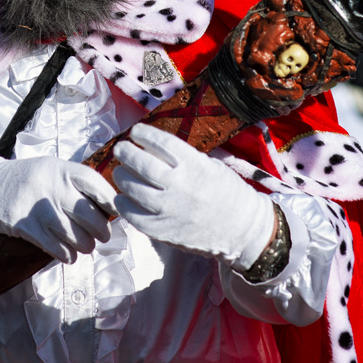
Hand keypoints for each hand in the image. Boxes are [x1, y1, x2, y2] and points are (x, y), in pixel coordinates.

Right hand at [0, 156, 116, 263]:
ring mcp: (40, 209)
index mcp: (61, 169)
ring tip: (84, 245)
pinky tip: (68, 253)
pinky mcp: (27, 229)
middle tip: (101, 235)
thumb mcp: (52, 169)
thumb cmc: (28, 181)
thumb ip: (77, 183)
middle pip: (91, 217)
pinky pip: (58, 249)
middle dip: (101, 231)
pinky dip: (68, 255)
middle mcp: (52, 188)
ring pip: (77, 238)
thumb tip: (109, 206)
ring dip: (85, 246)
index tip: (116, 211)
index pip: (95, 184)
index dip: (110, 201)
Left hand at [112, 123, 276, 270]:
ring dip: (121, 176)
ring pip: (132, 188)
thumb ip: (185, 158)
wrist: (242, 230)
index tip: (136, 131)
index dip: (144, 134)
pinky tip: (122, 197)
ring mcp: (169, 210)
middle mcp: (181, 186)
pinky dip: (122, 203)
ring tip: (120, 172)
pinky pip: (132, 214)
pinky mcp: (162, 231)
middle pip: (142, 164)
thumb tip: (152, 147)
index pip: (162, 143)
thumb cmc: (228, 194)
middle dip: (126, 153)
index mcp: (196, 166)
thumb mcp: (211, 166)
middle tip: (121, 149)